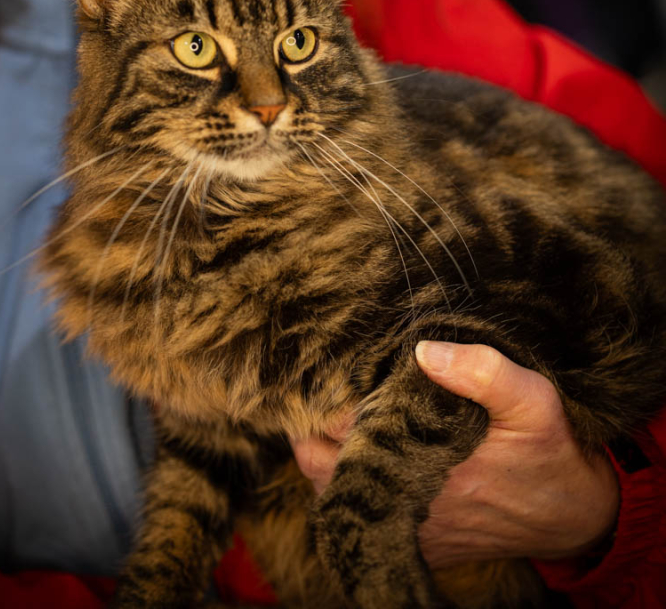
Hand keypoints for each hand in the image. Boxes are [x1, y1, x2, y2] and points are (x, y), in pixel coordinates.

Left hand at [290, 342, 619, 568]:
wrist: (576, 513)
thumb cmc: (549, 448)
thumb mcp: (530, 398)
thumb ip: (481, 370)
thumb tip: (423, 350)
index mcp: (420, 459)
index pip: (332, 430)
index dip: (325, 398)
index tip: (334, 372)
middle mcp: (404, 500)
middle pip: (316, 462)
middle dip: (315, 426)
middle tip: (332, 391)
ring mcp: (407, 526)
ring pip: (331, 488)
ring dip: (329, 453)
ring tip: (346, 415)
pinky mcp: (418, 541)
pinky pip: (361, 513)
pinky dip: (351, 483)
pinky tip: (367, 450)